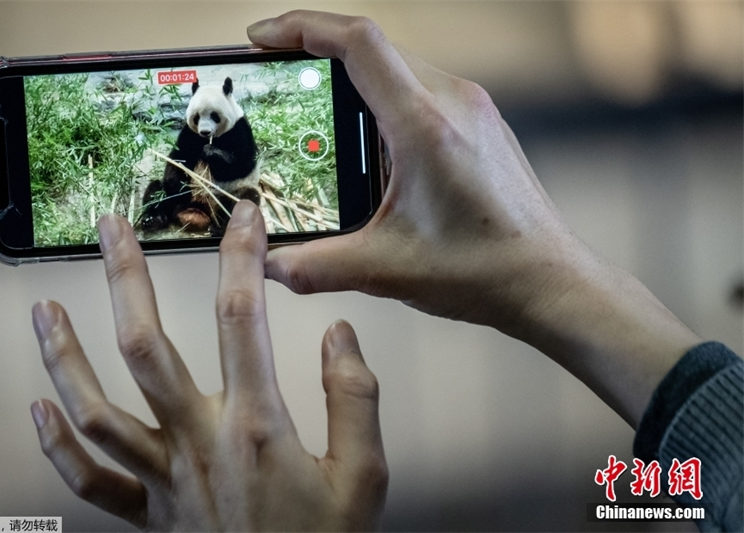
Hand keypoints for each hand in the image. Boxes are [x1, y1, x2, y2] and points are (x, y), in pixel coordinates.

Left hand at [30, 201, 386, 530]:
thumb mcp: (365, 476)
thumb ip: (354, 399)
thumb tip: (339, 336)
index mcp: (255, 426)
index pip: (242, 318)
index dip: (242, 257)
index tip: (245, 217)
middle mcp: (199, 442)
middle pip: (148, 348)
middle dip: (127, 280)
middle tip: (112, 230)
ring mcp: (164, 478)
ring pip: (99, 410)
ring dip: (66, 357)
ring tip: (44, 310)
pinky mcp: (148, 514)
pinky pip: (91, 481)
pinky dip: (59, 446)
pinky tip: (42, 410)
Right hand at [248, 11, 700, 426]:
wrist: (550, 280)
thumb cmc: (485, 270)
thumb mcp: (387, 269)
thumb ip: (317, 266)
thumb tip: (269, 264)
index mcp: (425, 126)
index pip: (357, 43)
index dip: (302, 27)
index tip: (263, 39)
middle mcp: (453, 103)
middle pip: (373, 48)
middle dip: (317, 54)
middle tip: (279, 79)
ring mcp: (472, 110)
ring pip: (398, 68)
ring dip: (352, 80)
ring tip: (316, 113)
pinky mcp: (480, 125)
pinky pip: (422, 90)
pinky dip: (384, 101)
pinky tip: (369, 144)